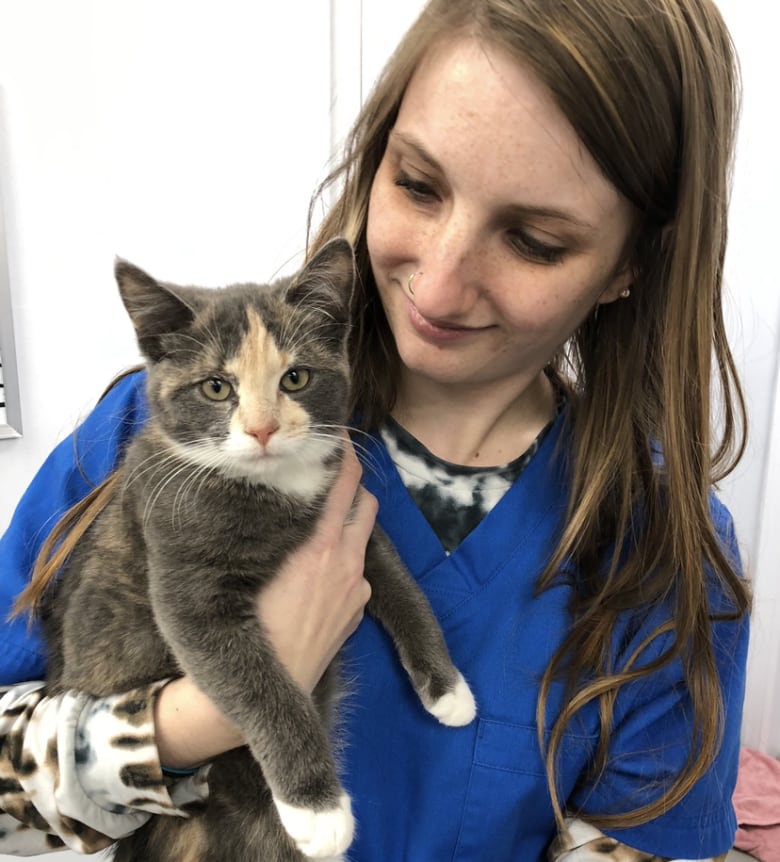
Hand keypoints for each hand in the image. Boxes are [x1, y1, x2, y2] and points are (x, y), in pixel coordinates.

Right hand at [257, 441, 374, 692]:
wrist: (272, 683)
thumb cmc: (247, 622)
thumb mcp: (251, 566)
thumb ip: (271, 529)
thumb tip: (274, 499)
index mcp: (319, 545)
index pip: (345, 483)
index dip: (345, 454)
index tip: (338, 436)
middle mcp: (346, 561)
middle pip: (365, 502)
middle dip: (353, 485)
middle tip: (329, 474)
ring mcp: (357, 587)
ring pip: (364, 536)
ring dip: (351, 520)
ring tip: (324, 519)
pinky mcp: (358, 609)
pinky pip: (359, 571)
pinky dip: (347, 558)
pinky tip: (321, 571)